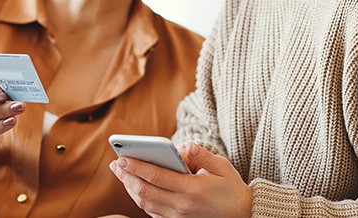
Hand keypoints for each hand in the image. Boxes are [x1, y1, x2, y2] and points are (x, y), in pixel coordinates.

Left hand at [109, 142, 252, 217]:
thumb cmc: (231, 188)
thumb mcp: (223, 168)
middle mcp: (182, 205)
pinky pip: (152, 212)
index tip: (122, 158)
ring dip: (130, 188)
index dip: (136, 167)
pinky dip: (140, 199)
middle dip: (127, 177)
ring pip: (145, 203)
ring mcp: (178, 216)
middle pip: (145, 191)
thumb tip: (187, 147)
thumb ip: (203, 156)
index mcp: (193, 189)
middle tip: (115, 164)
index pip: (157, 177)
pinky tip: (134, 187)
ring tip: (121, 174)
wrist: (242, 215)